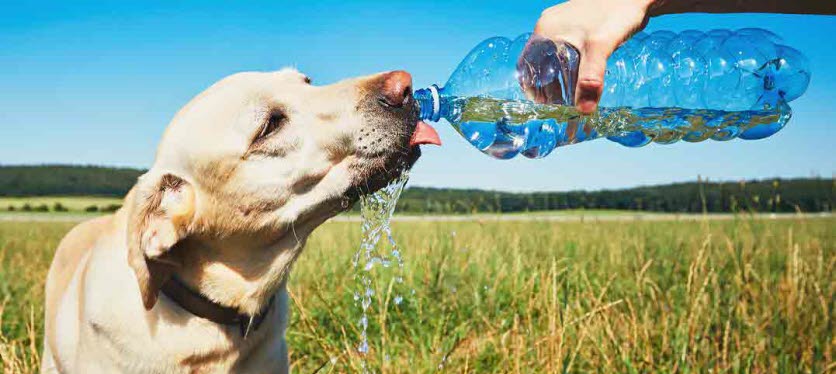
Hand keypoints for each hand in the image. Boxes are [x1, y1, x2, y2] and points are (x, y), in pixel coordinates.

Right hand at [530, 0, 652, 112]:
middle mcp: (549, 27)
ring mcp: (561, 25)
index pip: (527, 66)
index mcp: (545, 30)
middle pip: (540, 64)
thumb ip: (591, 79)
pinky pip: (564, 51)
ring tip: (571, 96)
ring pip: (553, 59)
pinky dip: (569, 67)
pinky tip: (581, 77)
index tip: (544, 106)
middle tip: (561, 105)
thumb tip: (584, 111)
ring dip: (559, 77)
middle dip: (548, 86)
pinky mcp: (575, 26)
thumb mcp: (601, 48)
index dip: (532, 88)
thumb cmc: (617, 13)